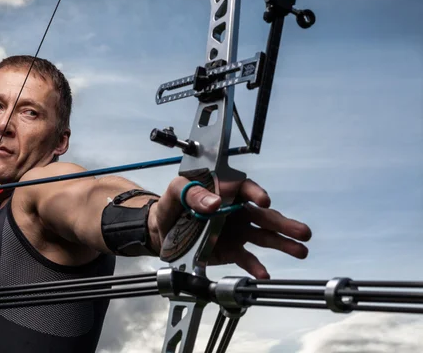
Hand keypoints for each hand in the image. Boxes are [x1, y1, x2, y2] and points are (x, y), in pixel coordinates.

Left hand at [150, 176, 311, 278]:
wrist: (162, 229)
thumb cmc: (172, 204)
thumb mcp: (177, 191)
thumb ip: (193, 193)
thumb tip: (214, 202)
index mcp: (225, 190)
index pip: (245, 189)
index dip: (256, 193)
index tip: (264, 200)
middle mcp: (236, 210)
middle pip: (263, 214)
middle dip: (283, 223)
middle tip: (303, 232)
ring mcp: (236, 231)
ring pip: (263, 236)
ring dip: (282, 244)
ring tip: (300, 250)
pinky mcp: (231, 250)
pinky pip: (246, 258)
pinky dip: (255, 267)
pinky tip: (264, 274)